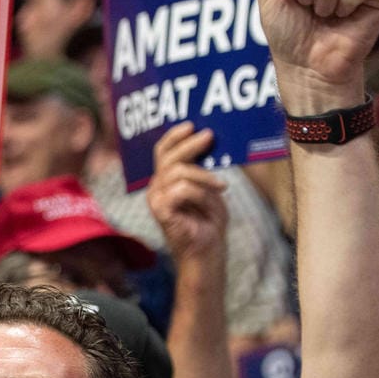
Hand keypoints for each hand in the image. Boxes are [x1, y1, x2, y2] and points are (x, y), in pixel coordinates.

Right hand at [146, 123, 228, 262]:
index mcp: (165, 180)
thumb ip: (203, 168)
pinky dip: (201, 192)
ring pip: (177, 171)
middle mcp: (156, 188)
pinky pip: (180, 189)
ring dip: (204, 176)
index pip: (162, 151)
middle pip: (167, 157)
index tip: (192, 125)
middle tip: (209, 136)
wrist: (207, 252)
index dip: (174, 136)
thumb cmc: (208, 222)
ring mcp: (156, 200)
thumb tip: (209, 141)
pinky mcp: (161, 212)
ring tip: (222, 186)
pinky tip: (215, 198)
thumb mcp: (209, 188)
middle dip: (189, 144)